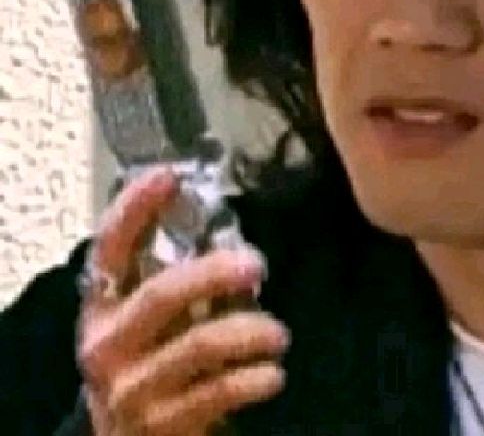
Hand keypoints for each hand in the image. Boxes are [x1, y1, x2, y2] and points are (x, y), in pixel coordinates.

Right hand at [77, 166, 289, 434]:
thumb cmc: (154, 361)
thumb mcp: (152, 319)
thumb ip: (178, 277)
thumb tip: (230, 228)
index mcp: (103, 306)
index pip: (110, 247)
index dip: (135, 209)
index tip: (169, 175)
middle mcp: (107, 344)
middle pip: (163, 295)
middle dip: (215, 273)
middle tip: (257, 264)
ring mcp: (131, 388)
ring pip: (199, 346)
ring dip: (250, 333)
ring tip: (278, 334)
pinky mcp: (161, 425)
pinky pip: (218, 393)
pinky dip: (253, 379)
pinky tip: (272, 374)